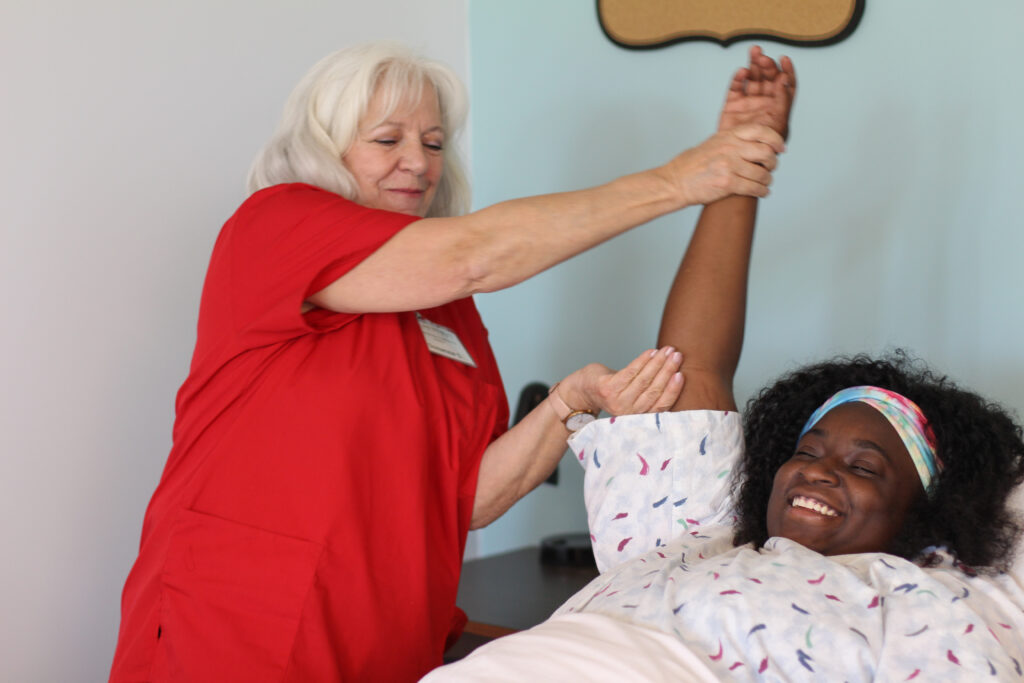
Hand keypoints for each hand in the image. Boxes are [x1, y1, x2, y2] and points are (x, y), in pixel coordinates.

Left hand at [560, 346, 683, 416]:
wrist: (584, 390)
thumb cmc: (614, 390)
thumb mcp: (634, 395)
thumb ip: (651, 392)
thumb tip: (676, 372)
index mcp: (638, 416)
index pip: (661, 405)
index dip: (672, 390)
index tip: (682, 374)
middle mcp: (628, 413)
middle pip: (654, 390)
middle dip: (668, 370)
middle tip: (677, 356)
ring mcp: (617, 401)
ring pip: (644, 380)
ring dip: (658, 362)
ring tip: (668, 350)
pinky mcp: (608, 388)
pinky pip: (630, 372)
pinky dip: (643, 360)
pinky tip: (651, 352)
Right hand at [663, 123, 783, 204]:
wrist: (674, 182)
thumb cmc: (690, 165)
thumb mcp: (712, 144)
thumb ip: (732, 142)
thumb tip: (754, 145)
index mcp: (727, 136)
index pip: (760, 131)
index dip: (775, 140)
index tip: (781, 148)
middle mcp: (730, 148)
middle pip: (765, 152)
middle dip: (773, 162)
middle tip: (771, 168)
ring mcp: (729, 166)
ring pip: (762, 173)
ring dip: (767, 180)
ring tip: (765, 183)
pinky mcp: (727, 184)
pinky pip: (754, 188)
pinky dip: (761, 191)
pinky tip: (762, 192)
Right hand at [718, 45, 796, 139]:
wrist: (738, 160)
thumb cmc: (762, 148)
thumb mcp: (778, 124)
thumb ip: (783, 102)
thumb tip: (784, 80)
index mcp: (779, 107)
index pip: (786, 84)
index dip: (787, 70)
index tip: (784, 60)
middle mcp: (764, 102)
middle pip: (769, 78)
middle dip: (768, 65)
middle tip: (764, 58)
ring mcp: (748, 103)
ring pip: (753, 78)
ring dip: (754, 64)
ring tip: (755, 51)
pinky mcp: (732, 106)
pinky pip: (736, 88)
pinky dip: (738, 78)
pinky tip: (742, 72)